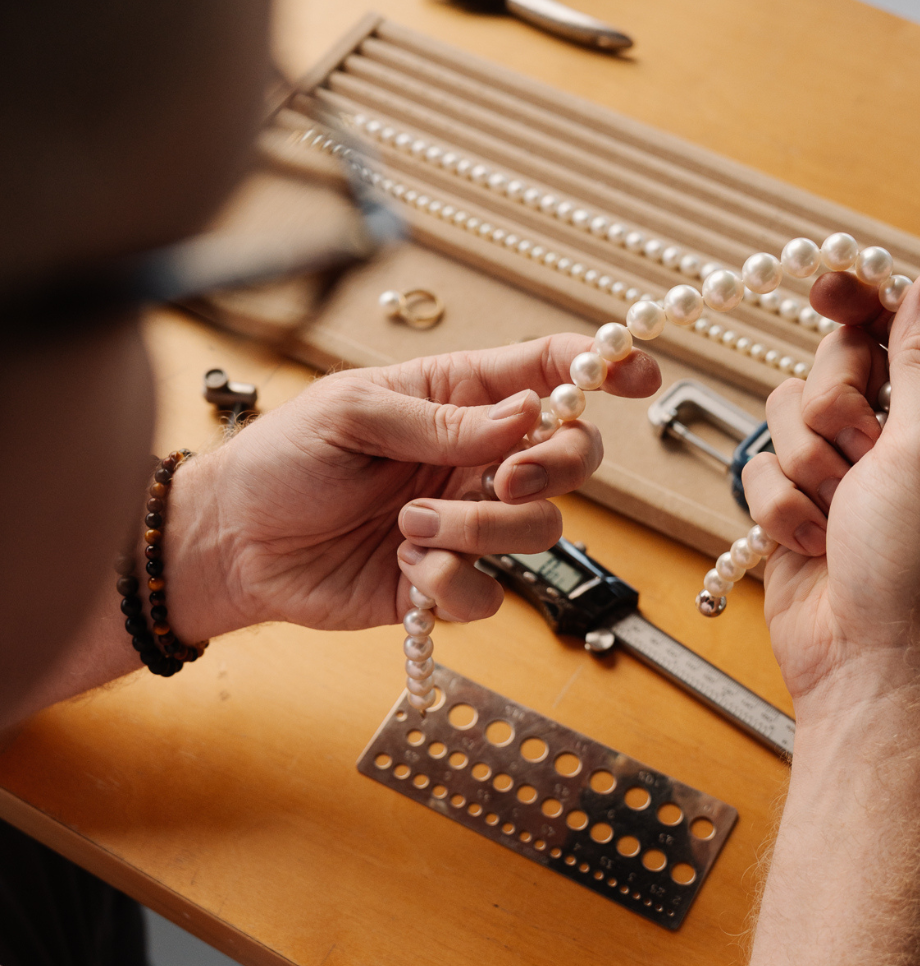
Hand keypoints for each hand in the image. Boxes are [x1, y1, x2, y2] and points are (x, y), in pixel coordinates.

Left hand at [169, 335, 658, 639]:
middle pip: (569, 458)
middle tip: (506, 479)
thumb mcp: (350, 414)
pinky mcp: (446, 584)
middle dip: (556, 467)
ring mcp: (465, 524)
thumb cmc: (281, 462)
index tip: (639, 376)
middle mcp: (473, 461)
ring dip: (481, 533)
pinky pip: (491, 596)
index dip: (600, 369)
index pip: (544, 373)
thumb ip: (440, 420)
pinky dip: (453, 586)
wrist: (234, 545)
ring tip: (408, 527)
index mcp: (454, 399)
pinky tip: (403, 569)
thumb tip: (525, 415)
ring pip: (539, 532)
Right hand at [740, 268, 919, 702]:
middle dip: (834, 408)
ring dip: (807, 466)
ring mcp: (847, 471)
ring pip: (786, 412)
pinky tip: (814, 545)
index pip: (906, 327)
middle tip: (861, 451)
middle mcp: (904, 436)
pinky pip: (761, 467)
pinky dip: (782, 508)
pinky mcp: (798, 504)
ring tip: (840, 515)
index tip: (824, 289)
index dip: (863, 304)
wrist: (864, 660)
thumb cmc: (917, 567)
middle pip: (836, 361)